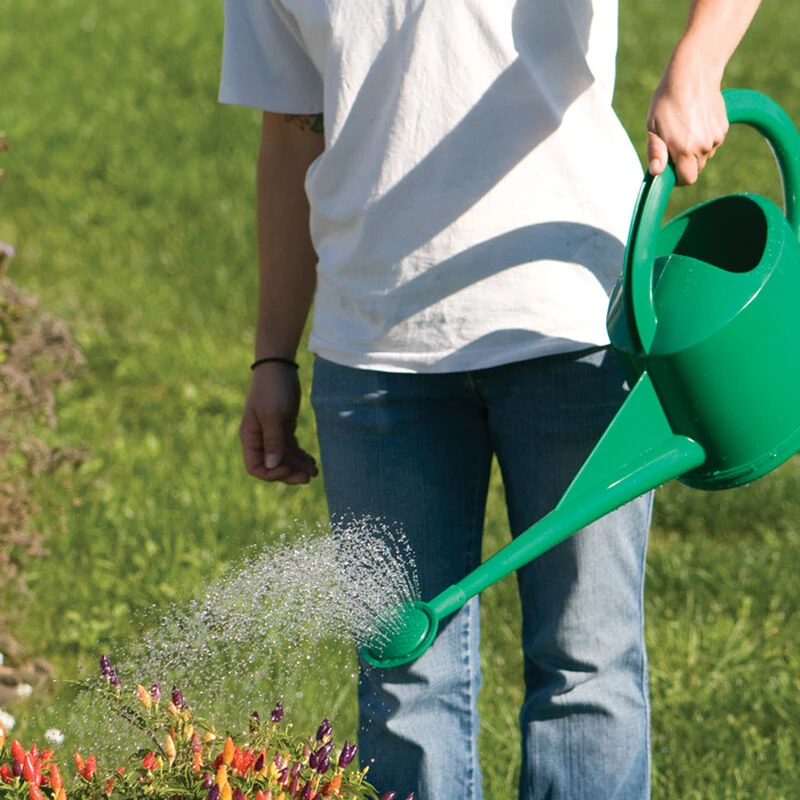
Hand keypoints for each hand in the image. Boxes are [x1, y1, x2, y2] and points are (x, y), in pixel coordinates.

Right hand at [239, 363, 318, 484]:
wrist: (280, 368)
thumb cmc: (272, 389)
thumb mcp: (273, 415)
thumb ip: (273, 441)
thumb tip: (273, 466)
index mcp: (251, 438)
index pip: (255, 467)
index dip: (271, 474)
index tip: (288, 469)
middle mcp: (260, 439)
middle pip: (272, 466)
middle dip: (289, 473)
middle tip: (309, 477)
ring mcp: (272, 435)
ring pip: (284, 459)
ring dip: (298, 467)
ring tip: (315, 471)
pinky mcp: (284, 429)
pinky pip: (291, 449)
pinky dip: (301, 456)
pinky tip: (312, 461)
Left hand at [646, 53, 728, 185]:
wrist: (694, 73)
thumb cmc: (667, 101)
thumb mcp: (653, 127)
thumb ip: (655, 152)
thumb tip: (656, 172)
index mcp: (684, 149)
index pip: (688, 179)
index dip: (678, 178)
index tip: (671, 170)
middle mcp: (703, 146)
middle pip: (697, 169)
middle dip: (685, 164)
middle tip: (674, 146)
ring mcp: (716, 137)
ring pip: (705, 155)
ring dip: (696, 150)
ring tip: (685, 129)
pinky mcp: (723, 127)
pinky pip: (713, 142)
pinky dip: (706, 138)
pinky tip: (697, 121)